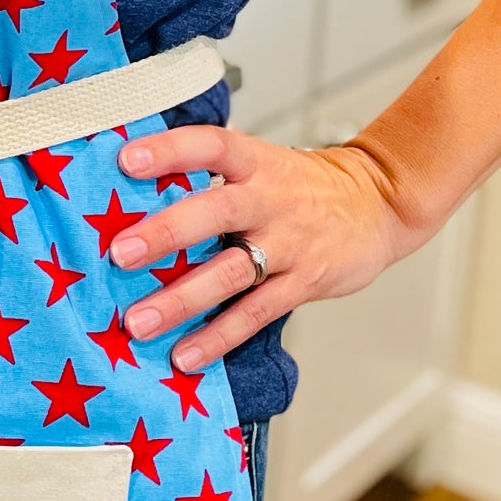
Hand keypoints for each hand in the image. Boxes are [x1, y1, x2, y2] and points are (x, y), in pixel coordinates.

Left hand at [108, 125, 420, 372]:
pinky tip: (185, 355)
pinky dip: (219, 336)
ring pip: (231, 272)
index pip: (211, 145)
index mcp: (256, 162)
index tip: (127, 160)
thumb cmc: (303, 187)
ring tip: (139, 322)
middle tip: (120, 254)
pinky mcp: (304, 282)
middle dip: (167, 233)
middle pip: (216, 211)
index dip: (170, 150)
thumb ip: (210, 176)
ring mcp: (289, 244)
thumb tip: (133, 191)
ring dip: (182, 299)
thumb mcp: (262, 163)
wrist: (380, 204)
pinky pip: (256, 313)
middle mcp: (270, 200)